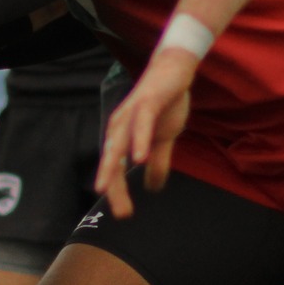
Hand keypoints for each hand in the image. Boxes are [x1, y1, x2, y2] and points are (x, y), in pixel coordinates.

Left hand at [95, 50, 197, 218]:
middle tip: (120, 213)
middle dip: (112, 188)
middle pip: (111, 161)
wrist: (175, 71)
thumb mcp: (163, 139)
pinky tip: (138, 158)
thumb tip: (153, 187)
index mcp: (122, 135)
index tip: (123, 214)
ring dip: (112, 168)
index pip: (115, 169)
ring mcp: (130, 114)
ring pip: (118, 144)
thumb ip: (157, 161)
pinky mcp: (146, 102)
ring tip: (108, 190)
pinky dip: (138, 141)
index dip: (118, 192)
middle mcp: (120, 126)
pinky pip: (140, 124)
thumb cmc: (165, 104)